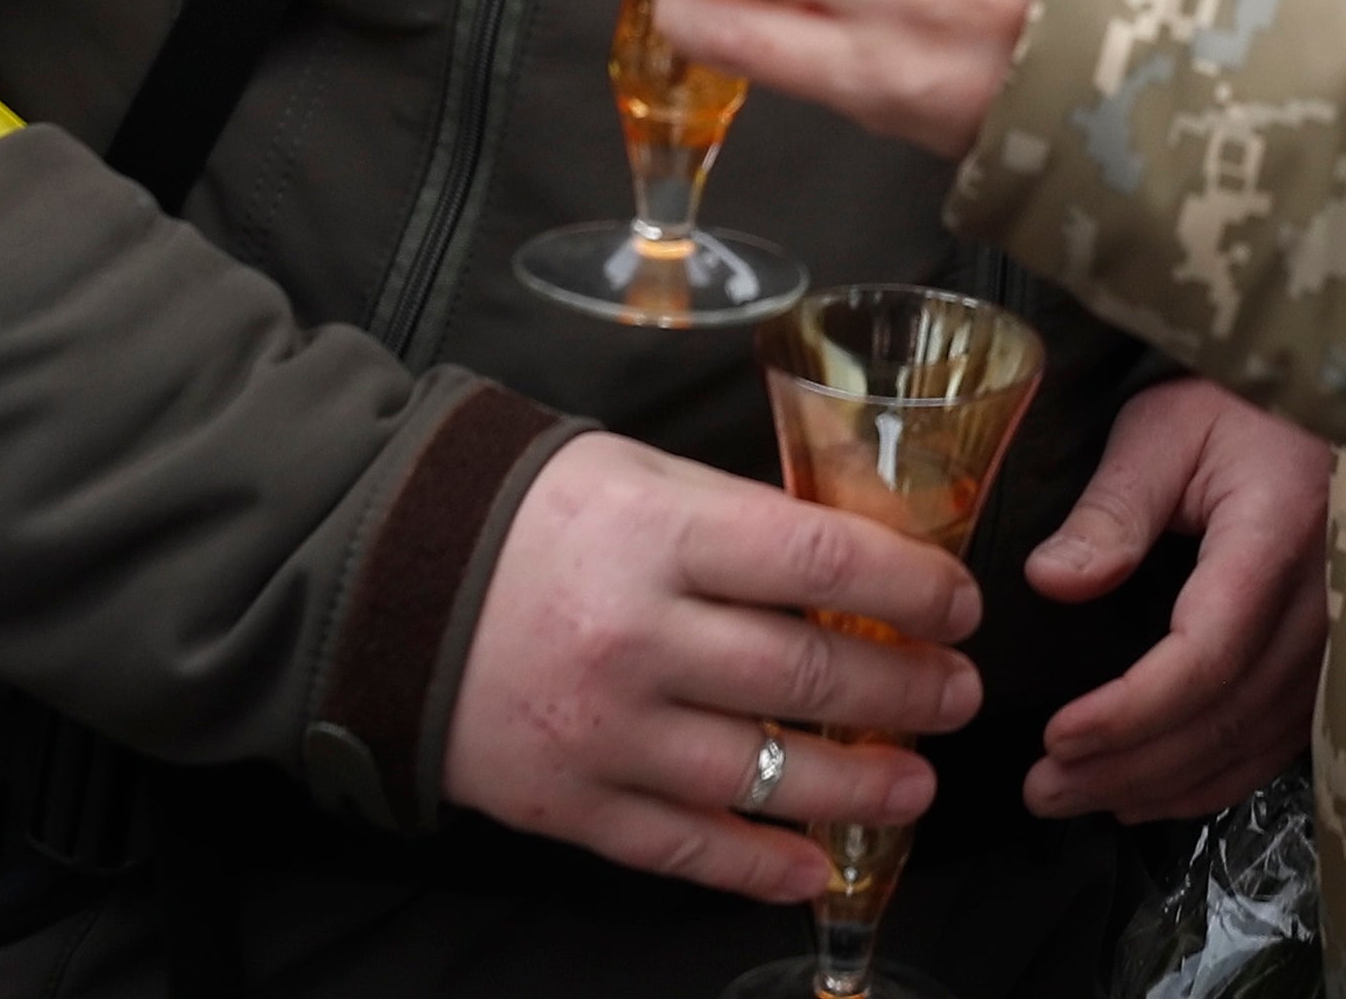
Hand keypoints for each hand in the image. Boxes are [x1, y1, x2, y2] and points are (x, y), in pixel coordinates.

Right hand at [442, 429, 984, 896]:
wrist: (383, 585)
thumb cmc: (535, 516)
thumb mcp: (641, 479)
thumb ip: (739, 521)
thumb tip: (855, 557)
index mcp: (663, 533)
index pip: (820, 558)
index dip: (910, 587)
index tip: (962, 603)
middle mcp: (639, 635)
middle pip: (805, 671)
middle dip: (906, 689)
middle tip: (960, 694)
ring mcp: (604, 730)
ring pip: (759, 773)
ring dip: (857, 785)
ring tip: (916, 784)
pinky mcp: (569, 804)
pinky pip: (682, 847)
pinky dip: (757, 865)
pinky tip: (814, 863)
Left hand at [1025, 381, 1332, 819]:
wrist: (1323, 406)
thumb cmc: (1236, 405)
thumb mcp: (1167, 427)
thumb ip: (1114, 505)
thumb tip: (1050, 580)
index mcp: (1277, 538)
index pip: (1206, 655)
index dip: (1130, 711)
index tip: (1058, 736)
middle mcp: (1321, 603)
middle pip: (1225, 717)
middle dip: (1127, 765)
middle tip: (1042, 787)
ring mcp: (1336, 640)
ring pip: (1250, 743)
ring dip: (1160, 784)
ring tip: (1073, 796)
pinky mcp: (1332, 660)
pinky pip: (1275, 743)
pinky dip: (1211, 779)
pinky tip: (1149, 793)